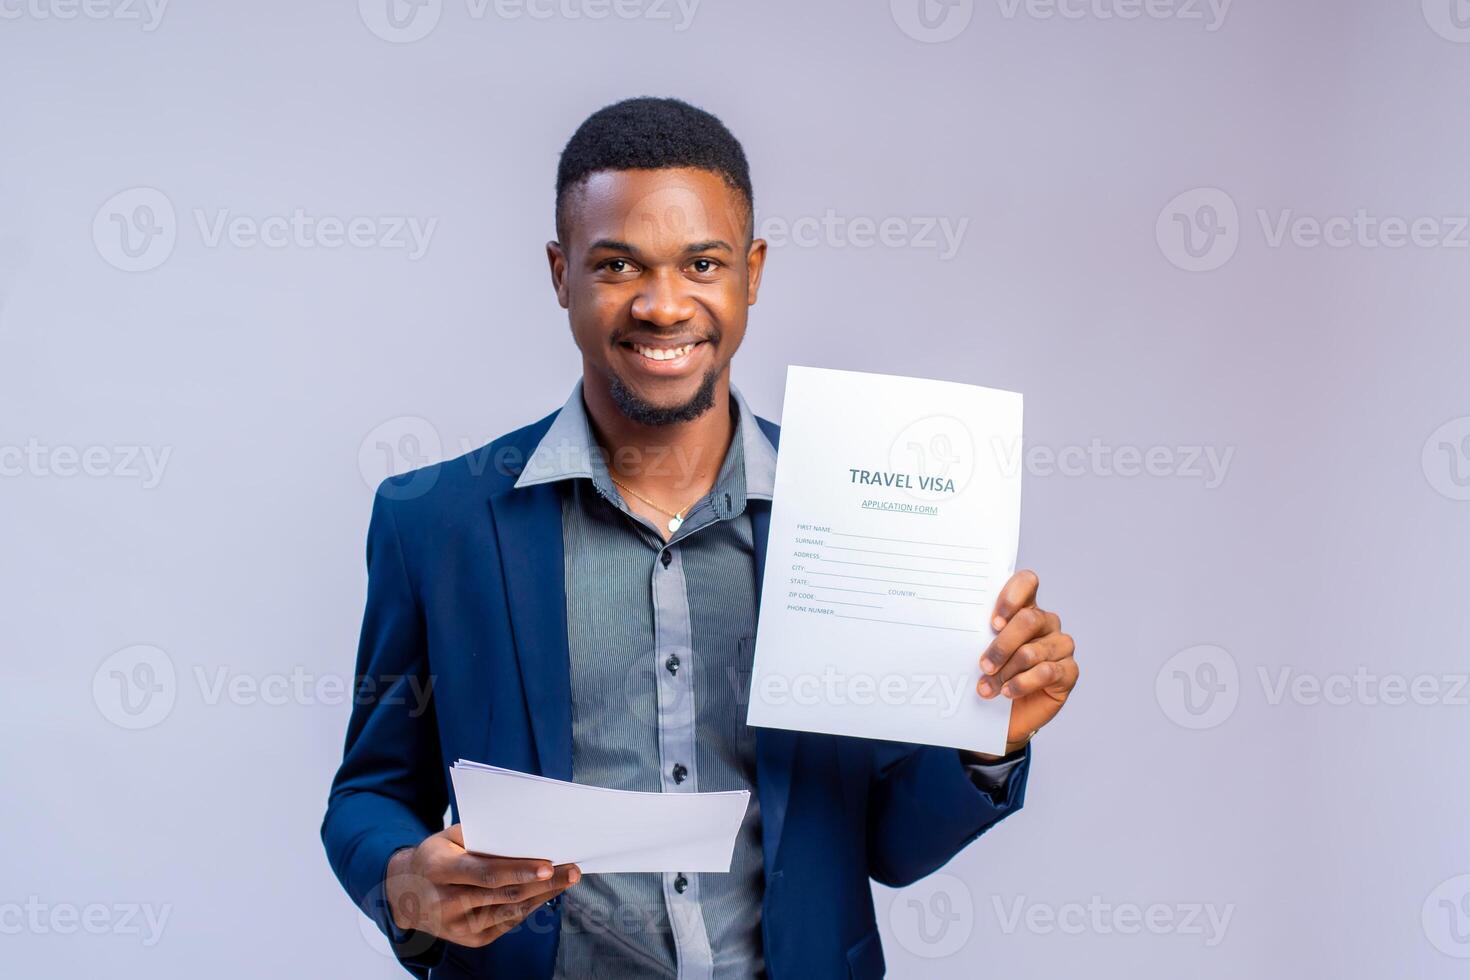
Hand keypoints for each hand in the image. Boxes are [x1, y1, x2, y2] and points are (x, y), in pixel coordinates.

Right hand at [385, 824, 580, 947]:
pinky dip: (530, 905)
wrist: (404, 895)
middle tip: (573, 869)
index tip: (549, 865)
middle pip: (503, 894)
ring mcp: (457, 926)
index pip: (484, 873)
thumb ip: (481, 836)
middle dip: (543, 883)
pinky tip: (546, 892)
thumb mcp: (447, 838)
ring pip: (509, 910)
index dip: (518, 870)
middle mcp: (446, 902)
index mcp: (438, 870)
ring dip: (543, 894)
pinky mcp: (469, 940)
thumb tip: (525, 835)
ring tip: (567, 878)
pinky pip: (507, 921)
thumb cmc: (435, 857)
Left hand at [969, 570, 1077, 758]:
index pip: (1027, 582)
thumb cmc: (992, 676)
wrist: (1003, 715)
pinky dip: (1022, 683)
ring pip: (1032, 651)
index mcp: (1025, 608)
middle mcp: (1047, 623)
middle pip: (1028, 620)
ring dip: (1006, 672)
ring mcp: (1061, 646)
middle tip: (983, 665)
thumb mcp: (981, 651)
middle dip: (1001, 645)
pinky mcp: (1069, 671)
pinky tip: (1008, 692)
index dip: (1011, 597)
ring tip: (988, 688)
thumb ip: (982, 635)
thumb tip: (963, 630)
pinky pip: (1046, 672)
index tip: (993, 622)